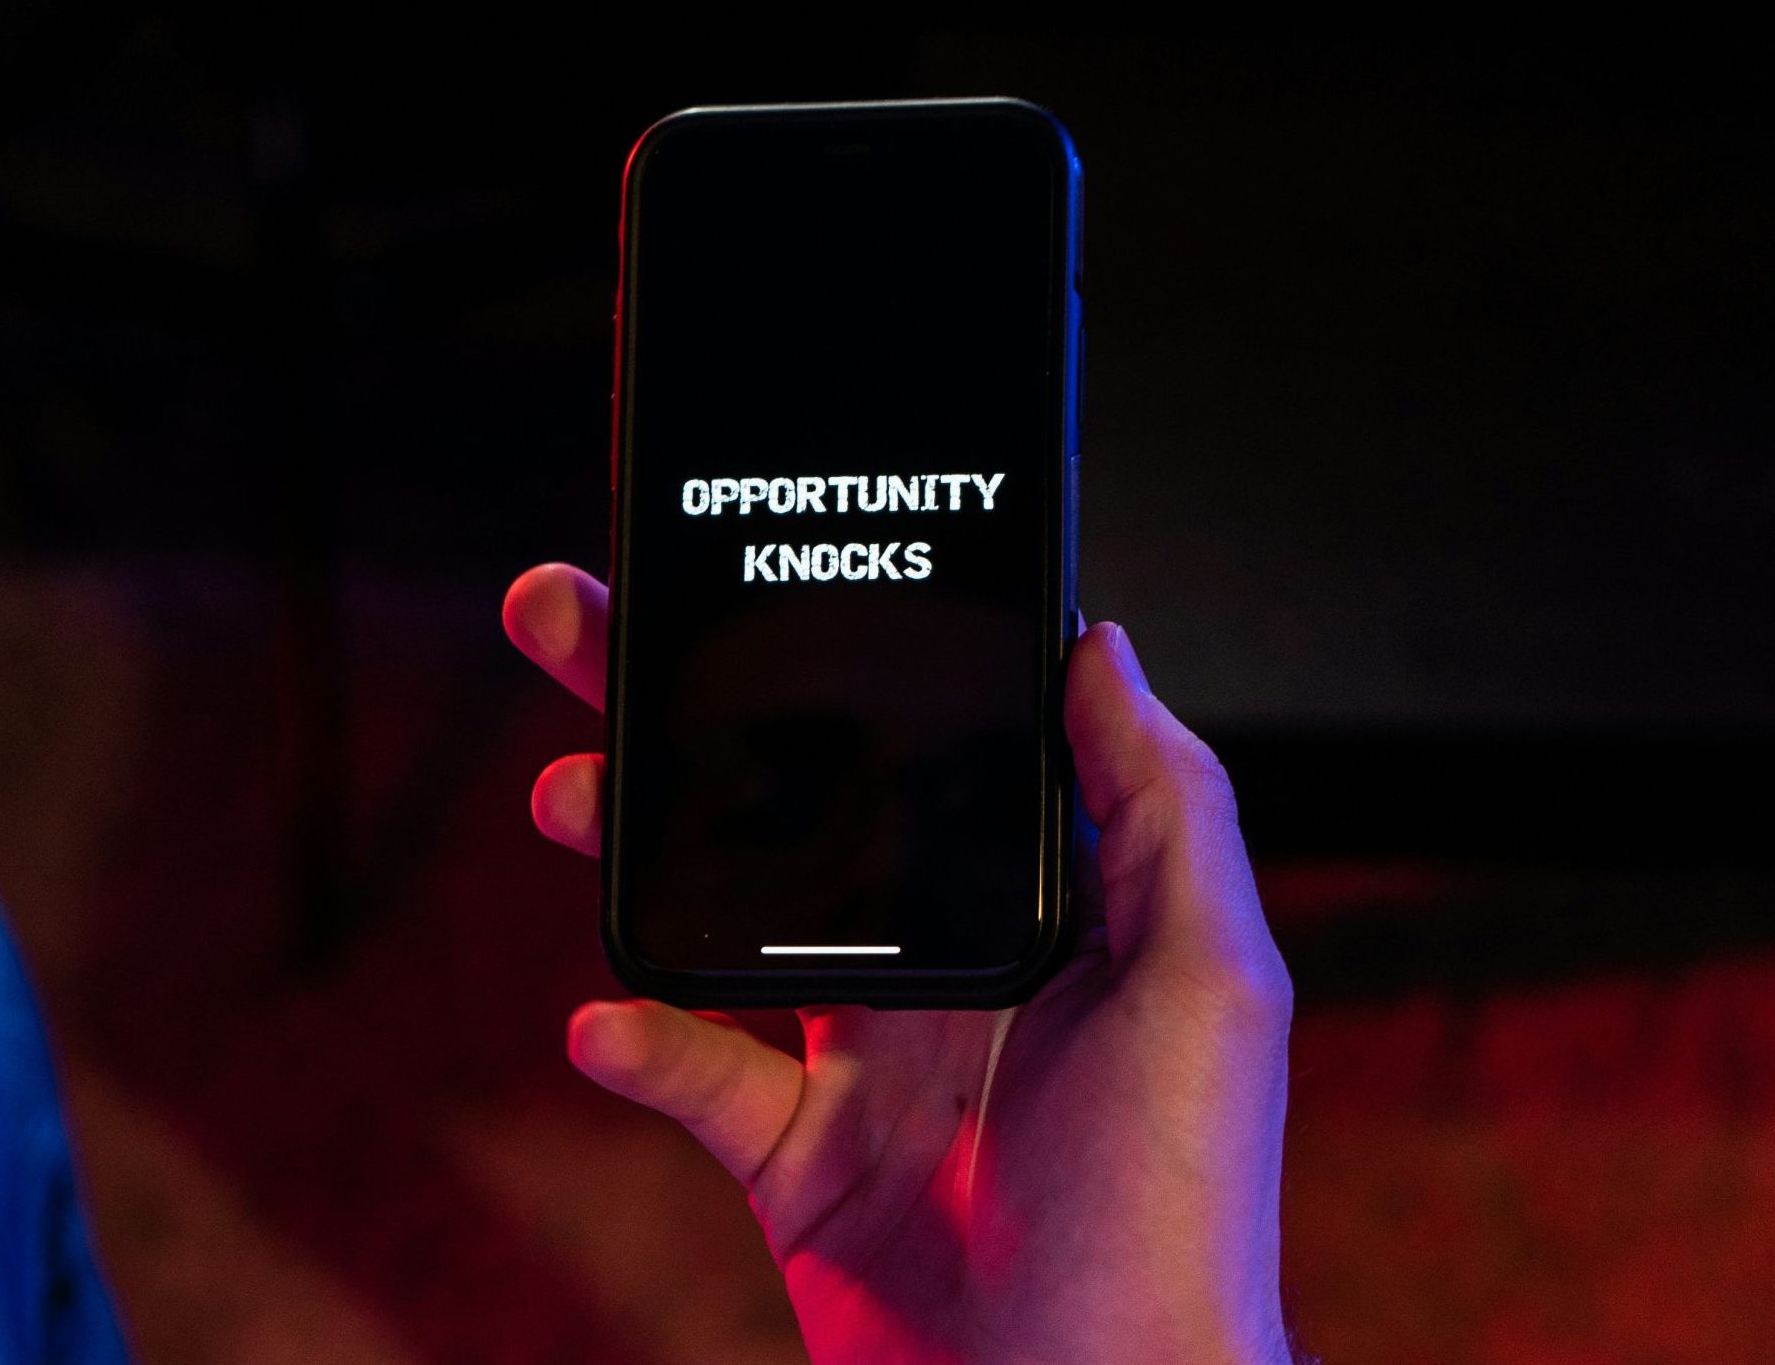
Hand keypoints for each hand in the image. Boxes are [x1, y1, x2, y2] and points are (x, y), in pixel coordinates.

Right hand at [504, 564, 1298, 1364]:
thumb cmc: (1184, 1212)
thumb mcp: (1208, 981)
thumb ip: (1161, 808)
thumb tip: (1103, 643)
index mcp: (1033, 904)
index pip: (918, 740)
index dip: (835, 648)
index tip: (758, 562)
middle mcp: (941, 962)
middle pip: (789, 799)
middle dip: (681, 708)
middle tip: (579, 618)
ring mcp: (864, 1058)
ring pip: (722, 913)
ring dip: (634, 844)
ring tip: (566, 789)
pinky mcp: (798, 1160)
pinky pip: (697, 1079)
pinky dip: (643, 1045)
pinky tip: (601, 1017)